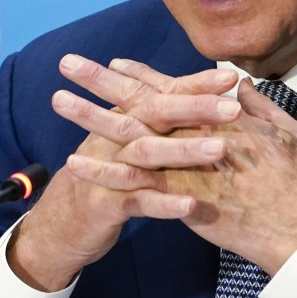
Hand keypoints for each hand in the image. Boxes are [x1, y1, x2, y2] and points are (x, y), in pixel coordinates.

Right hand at [6, 54, 240, 290]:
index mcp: (130, 116)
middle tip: (233, 106)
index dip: (198, 84)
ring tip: (221, 148)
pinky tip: (190, 205)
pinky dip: (164, 204)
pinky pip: (140, 202)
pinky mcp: (109, 203)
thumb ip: (159, 116)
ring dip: (185, 151)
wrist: (63, 220)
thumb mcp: (128, 139)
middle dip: (196, 107)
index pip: (166, 93)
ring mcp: (113, 168)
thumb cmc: (110, 173)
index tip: (232, 76)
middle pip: (158, 114)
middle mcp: (120, 135)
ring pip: (149, 154)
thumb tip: (197, 93)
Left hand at [60, 59, 296, 274]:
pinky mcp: (175, 191)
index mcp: (216, 114)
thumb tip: (245, 86)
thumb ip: (263, 106)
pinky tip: (73, 162)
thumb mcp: (286, 131)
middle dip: (101, 79)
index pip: (170, 87)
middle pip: (138, 99)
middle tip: (69, 63)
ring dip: (89, 115)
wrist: (292, 223)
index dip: (141, 73)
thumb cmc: (293, 180)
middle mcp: (192, 129)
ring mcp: (180, 160)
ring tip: (58, 100)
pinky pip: (128, 182)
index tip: (116, 61)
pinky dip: (100, 171)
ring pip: (125, 132)